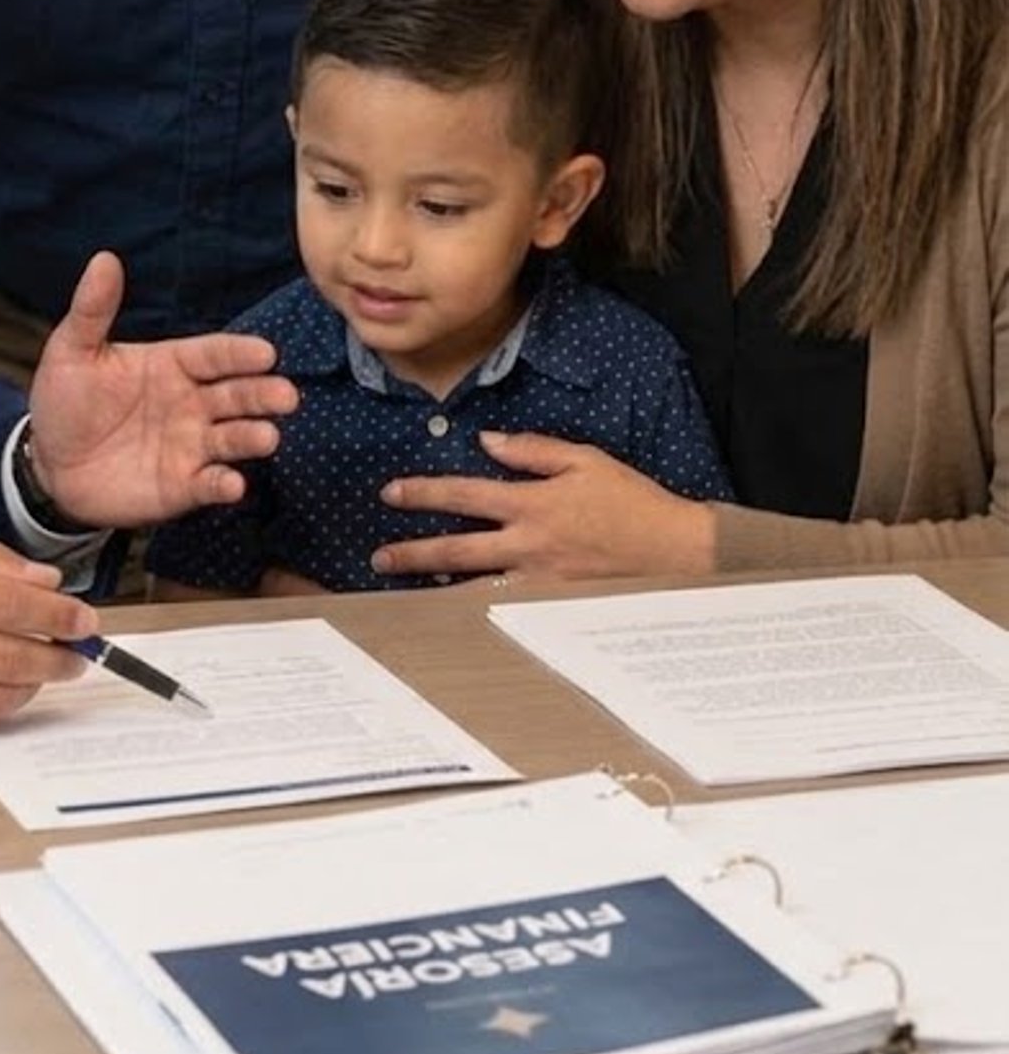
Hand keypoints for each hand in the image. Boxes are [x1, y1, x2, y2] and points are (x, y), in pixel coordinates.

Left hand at [25, 251, 295, 530]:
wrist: (48, 465)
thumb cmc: (66, 402)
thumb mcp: (72, 352)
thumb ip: (93, 309)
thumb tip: (104, 258)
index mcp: (172, 365)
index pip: (214, 355)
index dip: (239, 354)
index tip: (266, 352)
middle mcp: (192, 404)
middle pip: (236, 395)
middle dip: (262, 394)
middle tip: (286, 395)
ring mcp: (190, 446)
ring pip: (232, 439)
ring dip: (252, 437)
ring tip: (269, 437)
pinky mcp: (182, 486)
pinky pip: (209, 484)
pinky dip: (224, 484)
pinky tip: (232, 484)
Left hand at [370, 432, 720, 584]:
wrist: (675, 552)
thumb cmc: (631, 501)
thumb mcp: (584, 460)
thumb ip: (532, 450)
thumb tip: (487, 440)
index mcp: (532, 503)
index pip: (465, 493)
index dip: (424, 492)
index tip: (390, 493)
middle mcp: (528, 544)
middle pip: (458, 548)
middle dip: (413, 552)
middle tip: (379, 557)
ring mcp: (539, 581)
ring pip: (475, 587)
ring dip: (436, 587)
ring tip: (402, 591)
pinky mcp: (554, 605)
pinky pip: (505, 608)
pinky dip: (476, 609)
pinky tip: (455, 613)